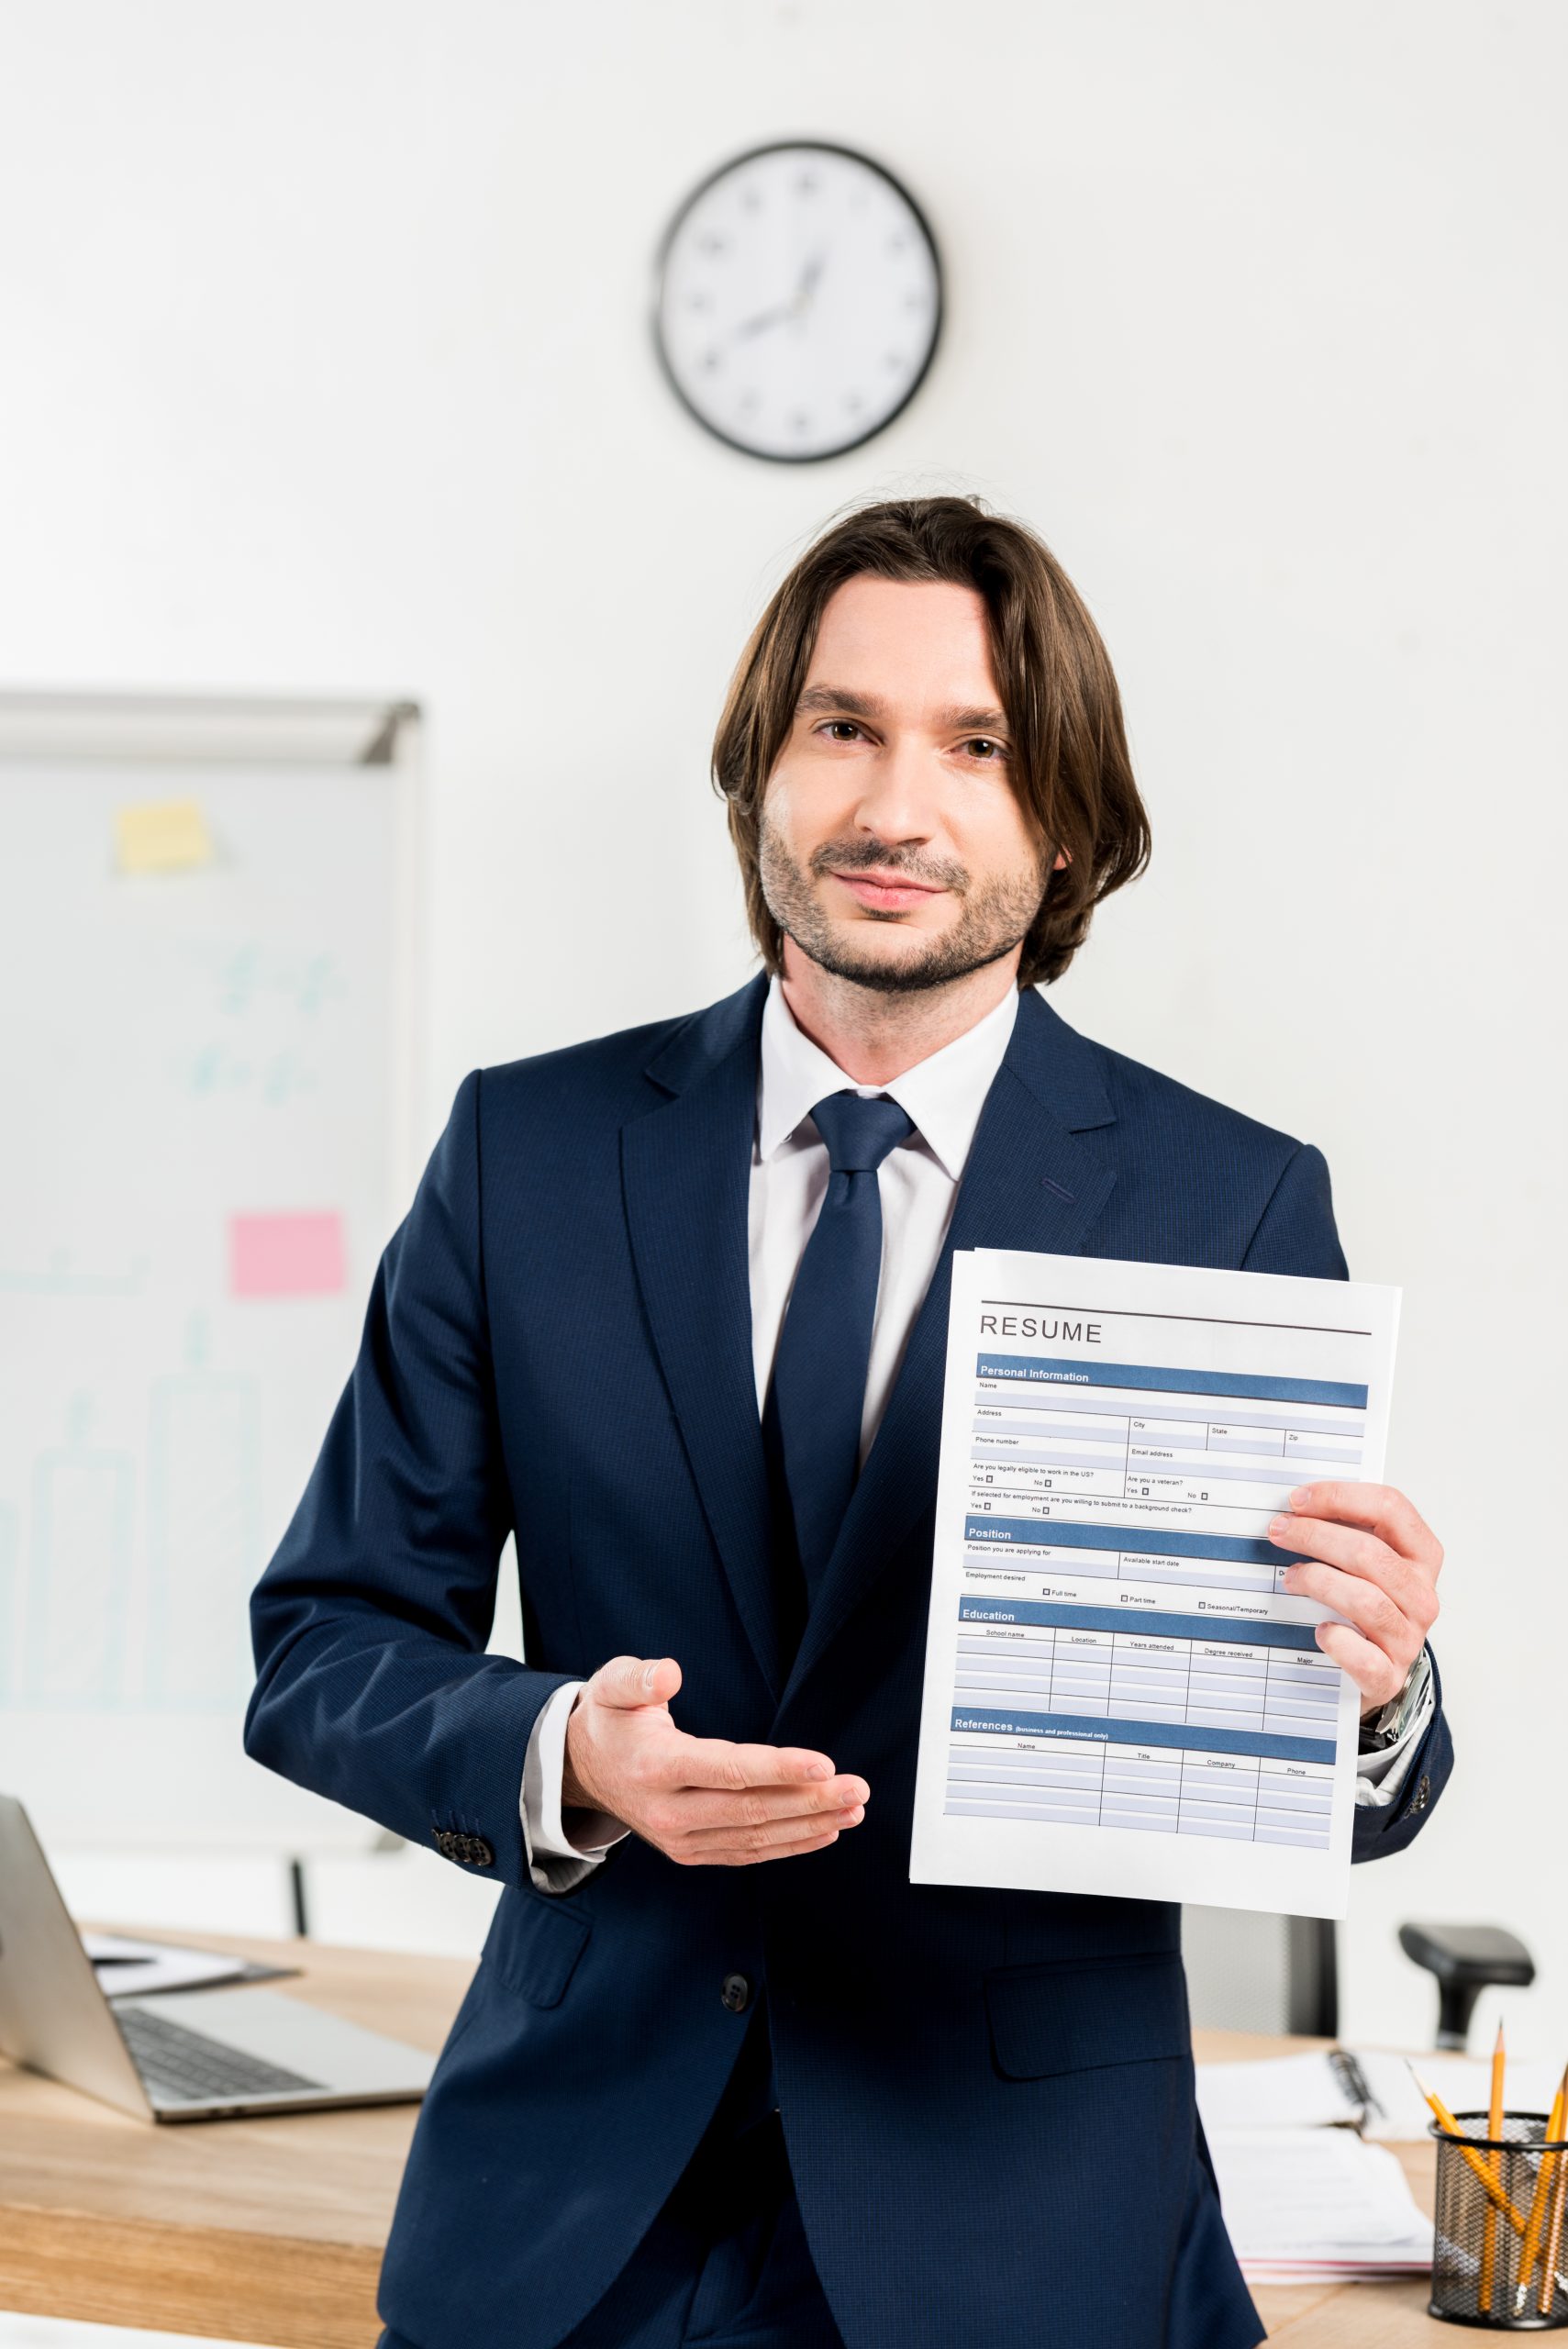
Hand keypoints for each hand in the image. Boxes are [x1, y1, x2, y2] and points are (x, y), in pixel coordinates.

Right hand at [561, 1654, 868, 1866]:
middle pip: (751, 1810)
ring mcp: (681, 1839)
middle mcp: (668, 1812)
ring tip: (853, 1808)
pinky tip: (825, 1830)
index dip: (777, 1769)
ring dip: (810, 1824)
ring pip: (756, 1837)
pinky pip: (748, 1853)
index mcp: (654, 1767)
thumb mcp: (610, 1685)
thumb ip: (638, 1677)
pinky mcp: (692, 1851)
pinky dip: (790, 1845)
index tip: (823, 1764)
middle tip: (857, 1788)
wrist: (584, 1770)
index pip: (726, 1770)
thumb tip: (669, 1672)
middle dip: (810, 1800)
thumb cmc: (610, 1719)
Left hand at [1268, 1483, 1441, 1716]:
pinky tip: (1319, 1630)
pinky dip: (1337, 1640)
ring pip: (1366, 1600)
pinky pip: (1363, 1656)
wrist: (1376, 1672)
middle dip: (1315, 1536)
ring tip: (1290, 1578)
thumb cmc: (1365, 1608)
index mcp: (1420, 1557)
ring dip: (1318, 1581)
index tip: (1298, 1499)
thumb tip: (1295, 1507)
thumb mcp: (1365, 1564)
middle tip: (1279, 1532)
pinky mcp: (1388, 1676)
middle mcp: (1421, 1596)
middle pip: (1370, 1554)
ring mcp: (1408, 1638)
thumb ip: (1344, 1532)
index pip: (1392, 1508)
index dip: (1340, 1497)